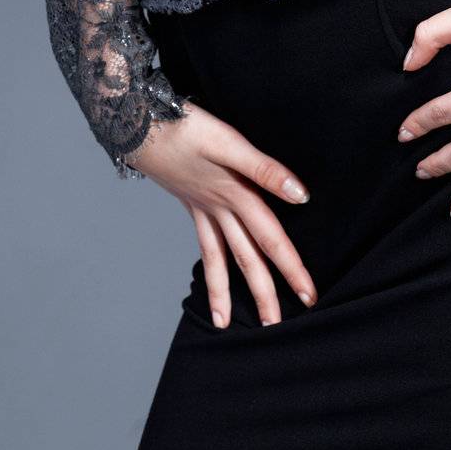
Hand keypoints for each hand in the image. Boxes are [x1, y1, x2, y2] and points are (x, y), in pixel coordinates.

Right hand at [124, 101, 317, 326]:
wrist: (140, 124)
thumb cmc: (186, 128)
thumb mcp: (228, 142)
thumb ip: (264, 169)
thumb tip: (301, 196)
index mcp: (234, 195)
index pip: (270, 237)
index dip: (291, 265)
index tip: (310, 293)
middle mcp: (219, 208)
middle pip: (247, 256)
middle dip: (264, 292)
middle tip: (276, 326)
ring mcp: (202, 209)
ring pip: (220, 257)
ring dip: (227, 290)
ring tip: (226, 324)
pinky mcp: (191, 202)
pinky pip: (203, 243)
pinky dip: (209, 266)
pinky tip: (214, 279)